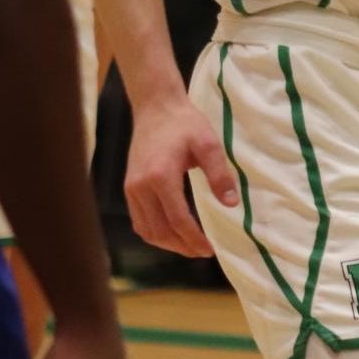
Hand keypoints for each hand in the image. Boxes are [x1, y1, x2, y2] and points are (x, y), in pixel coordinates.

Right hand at [125, 95, 238, 256]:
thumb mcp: (209, 144)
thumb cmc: (185, 123)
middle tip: (203, 252)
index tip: (210, 250)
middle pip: (160, 230)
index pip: (177, 220)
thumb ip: (220, 175)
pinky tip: (171, 233)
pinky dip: (154, 232)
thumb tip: (231, 204)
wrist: (156, 107)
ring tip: (189, 246)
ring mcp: (131, 188)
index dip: (194, 239)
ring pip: (146, 229)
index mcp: (161, 177)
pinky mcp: (128, 187)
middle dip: (182, 246)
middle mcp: (140, 186)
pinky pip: (139, 220)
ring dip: (168, 243)